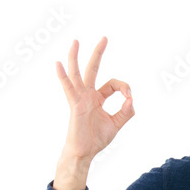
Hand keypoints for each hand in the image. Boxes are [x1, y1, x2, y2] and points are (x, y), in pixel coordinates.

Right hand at [56, 37, 133, 162]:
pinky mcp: (74, 105)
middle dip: (98, 53)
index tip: (129, 97)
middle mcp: (88, 94)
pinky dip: (63, 76)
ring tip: (76, 41)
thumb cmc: (96, 139)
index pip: (113, 84)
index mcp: (98, 98)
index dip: (124, 87)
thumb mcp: (116, 124)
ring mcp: (80, 98)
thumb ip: (126, 112)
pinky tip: (58, 64)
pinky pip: (68, 88)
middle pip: (93, 69)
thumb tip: (131, 99)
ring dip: (76, 57)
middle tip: (105, 38)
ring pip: (77, 74)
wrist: (85, 152)